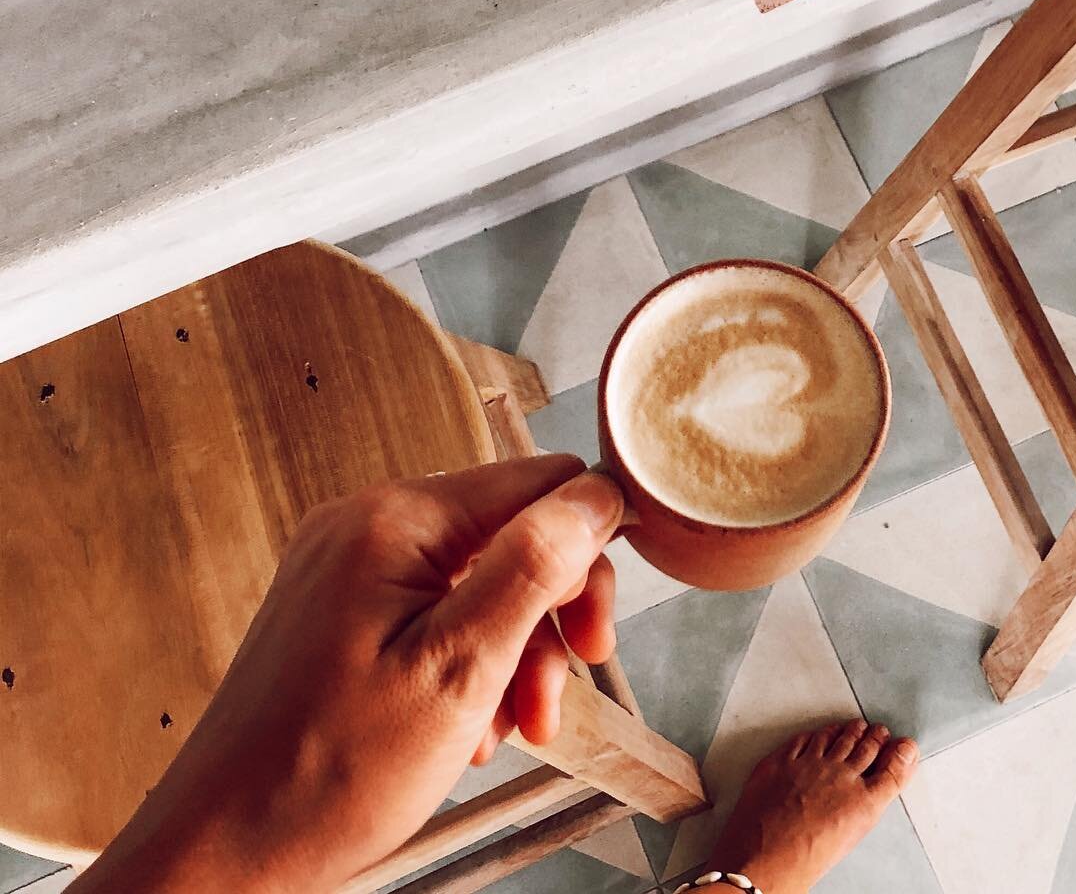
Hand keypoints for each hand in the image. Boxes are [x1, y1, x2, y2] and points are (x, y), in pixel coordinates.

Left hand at [72, 456, 622, 893]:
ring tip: (505, 729)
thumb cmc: (325, 776)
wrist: (221, 853)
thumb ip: (531, 570)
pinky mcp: (339, 607)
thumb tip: (594, 494)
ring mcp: (347, 564)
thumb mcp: (457, 670)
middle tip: (550, 699)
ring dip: (510, 651)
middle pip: (510, 532)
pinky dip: (465, 660)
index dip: (586, 553)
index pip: (538, 482)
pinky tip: (463, 726)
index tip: (593, 636)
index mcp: (395, 520)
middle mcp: (366, 523)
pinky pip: (433, 607)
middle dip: (546, 617)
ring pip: (477, 576)